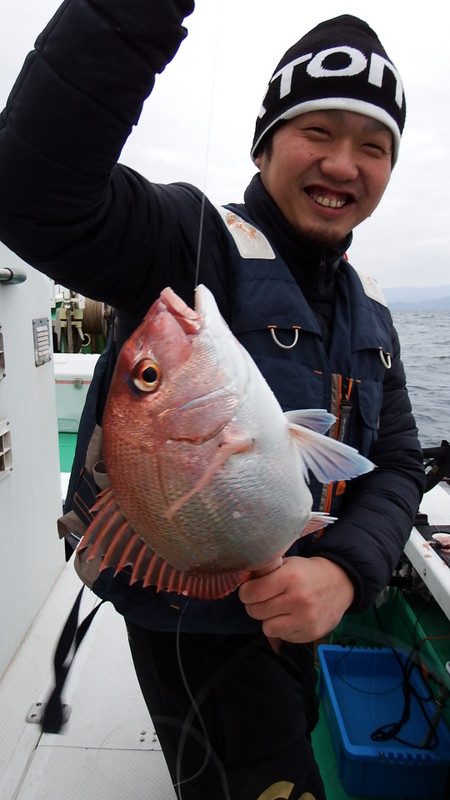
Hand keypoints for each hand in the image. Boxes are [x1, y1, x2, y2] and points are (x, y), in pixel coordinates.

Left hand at [238, 556, 354, 642]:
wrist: (340, 583)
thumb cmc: (306, 572)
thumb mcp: (287, 563)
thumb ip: (265, 573)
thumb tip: (242, 584)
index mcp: (290, 577)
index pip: (251, 593)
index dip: (246, 592)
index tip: (250, 590)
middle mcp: (298, 599)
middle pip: (256, 611)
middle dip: (255, 605)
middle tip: (264, 600)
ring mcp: (306, 619)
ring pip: (267, 628)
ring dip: (269, 620)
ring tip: (278, 610)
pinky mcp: (311, 633)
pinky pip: (283, 637)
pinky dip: (283, 629)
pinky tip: (292, 617)